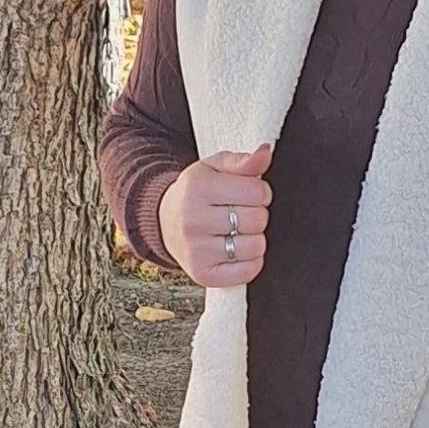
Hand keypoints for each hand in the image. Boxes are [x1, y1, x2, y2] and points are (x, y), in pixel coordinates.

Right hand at [158, 143, 272, 284]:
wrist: (164, 221)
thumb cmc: (195, 194)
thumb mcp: (214, 168)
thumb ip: (242, 161)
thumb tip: (264, 153)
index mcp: (197, 189)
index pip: (256, 192)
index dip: (260, 191)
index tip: (248, 193)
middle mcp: (192, 221)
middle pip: (258, 220)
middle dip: (257, 214)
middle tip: (240, 212)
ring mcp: (196, 251)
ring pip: (256, 246)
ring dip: (254, 238)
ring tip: (236, 230)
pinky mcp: (203, 274)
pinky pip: (249, 271)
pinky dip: (250, 262)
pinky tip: (236, 249)